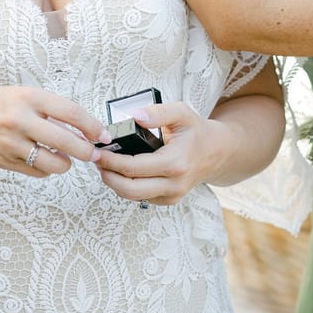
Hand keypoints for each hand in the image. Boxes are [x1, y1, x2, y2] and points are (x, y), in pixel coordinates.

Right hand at [0, 85, 109, 177]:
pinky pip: (37, 171)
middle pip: (67, 142)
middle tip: (93, 154)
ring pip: (54, 164)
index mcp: (29, 97)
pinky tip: (41, 159)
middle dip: (86, 151)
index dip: (92, 126)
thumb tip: (80, 128)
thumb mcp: (21, 95)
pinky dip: (45, 168)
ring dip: (65, 164)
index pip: (71, 112)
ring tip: (64, 158)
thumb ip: (48, 110)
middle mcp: (21, 120)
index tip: (102, 135)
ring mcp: (13, 143)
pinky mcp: (6, 161)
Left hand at [93, 102, 230, 204]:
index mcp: (176, 163)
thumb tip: (134, 117)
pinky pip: (141, 197)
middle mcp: (174, 184)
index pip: (134, 168)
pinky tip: (120, 171)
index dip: (111, 161)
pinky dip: (126, 186)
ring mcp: (172, 195)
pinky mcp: (169, 200)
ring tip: (104, 164)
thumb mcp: (181, 112)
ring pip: (133, 197)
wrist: (217, 152)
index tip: (97, 151)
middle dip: (108, 176)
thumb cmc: (196, 131)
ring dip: (114, 182)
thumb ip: (157, 113)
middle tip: (96, 160)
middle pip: (130, 189)